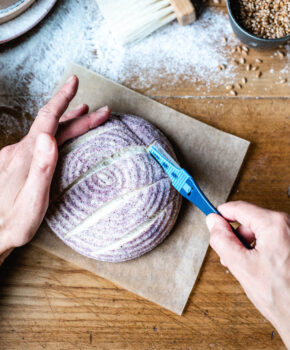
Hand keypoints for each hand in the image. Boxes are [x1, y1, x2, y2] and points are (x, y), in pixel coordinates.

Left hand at [0, 75, 109, 260]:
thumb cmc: (13, 223)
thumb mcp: (32, 202)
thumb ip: (41, 168)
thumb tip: (49, 136)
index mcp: (25, 156)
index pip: (47, 119)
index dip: (61, 99)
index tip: (73, 82)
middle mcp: (19, 151)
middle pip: (51, 125)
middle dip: (77, 116)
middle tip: (101, 113)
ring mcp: (16, 157)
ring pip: (46, 133)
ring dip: (67, 124)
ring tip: (84, 115)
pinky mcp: (16, 164)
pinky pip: (39, 143)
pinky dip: (55, 134)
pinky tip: (59, 137)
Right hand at [207, 201, 289, 349]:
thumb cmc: (279, 297)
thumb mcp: (240, 266)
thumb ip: (221, 239)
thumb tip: (213, 222)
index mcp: (278, 224)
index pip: (242, 208)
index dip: (225, 213)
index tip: (217, 217)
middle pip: (259, 219)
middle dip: (245, 235)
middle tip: (239, 255)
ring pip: (276, 227)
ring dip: (263, 241)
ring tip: (259, 263)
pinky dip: (282, 245)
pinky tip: (278, 264)